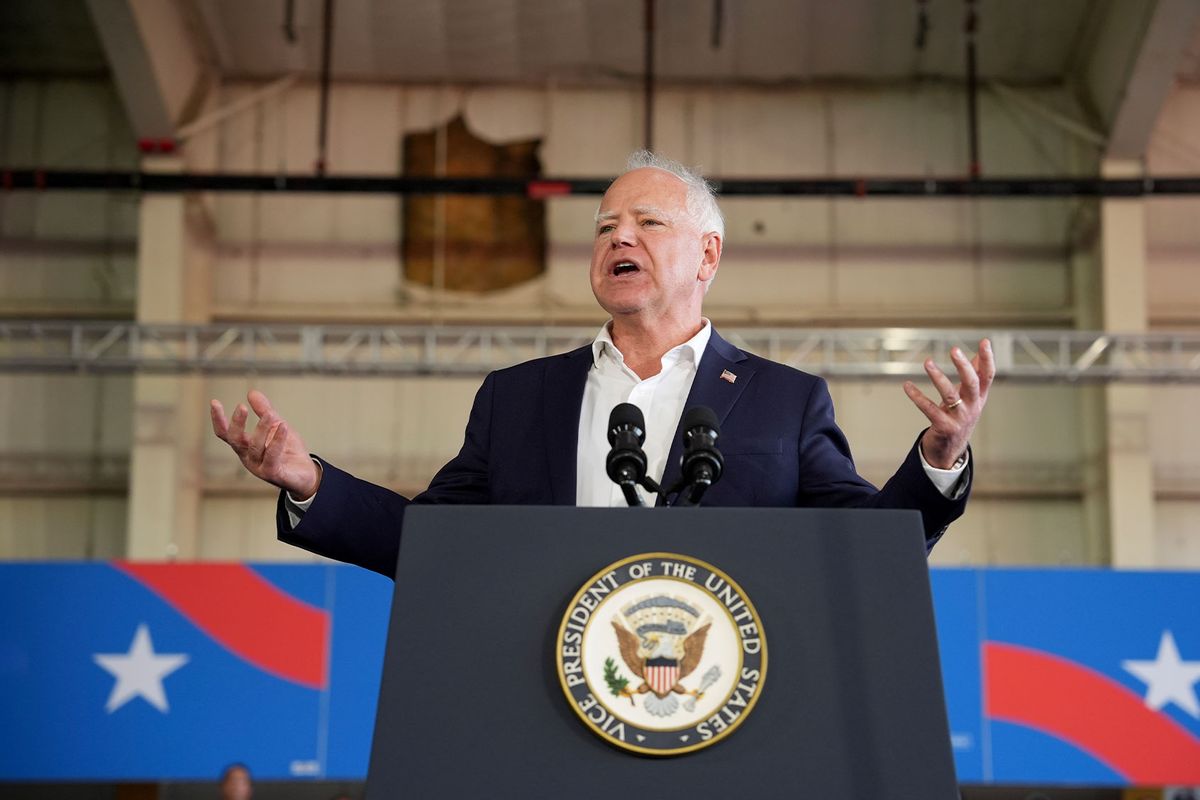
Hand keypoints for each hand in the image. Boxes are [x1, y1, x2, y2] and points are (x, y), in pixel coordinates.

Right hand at [210, 389, 320, 498]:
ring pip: (255, 447)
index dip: (218, 419)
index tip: (214, 402)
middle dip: (237, 424)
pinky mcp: (273, 474)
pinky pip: (272, 457)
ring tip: (270, 414)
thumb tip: (252, 392)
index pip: (226, 434)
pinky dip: (277, 441)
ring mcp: (259, 467)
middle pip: (236, 441)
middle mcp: (248, 458)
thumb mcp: (277, 426)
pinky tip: (283, 427)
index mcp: (245, 447)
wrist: (306, 473)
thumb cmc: (288, 451)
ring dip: (261, 429)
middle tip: (241, 407)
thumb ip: (265, 411)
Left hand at [903, 338, 994, 469]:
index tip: (985, 341)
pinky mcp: (944, 427)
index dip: (988, 359)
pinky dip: (917, 396)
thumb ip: (974, 377)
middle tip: (954, 349)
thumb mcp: (970, 398)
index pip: (988, 376)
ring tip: (927, 362)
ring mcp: (959, 418)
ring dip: (938, 377)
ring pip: (950, 395)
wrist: (950, 451)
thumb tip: (978, 354)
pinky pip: (929, 409)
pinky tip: (907, 386)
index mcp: (979, 397)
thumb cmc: (959, 418)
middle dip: (964, 366)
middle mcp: (972, 407)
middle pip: (972, 383)